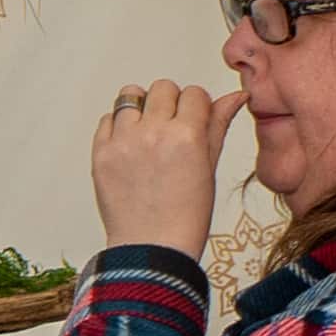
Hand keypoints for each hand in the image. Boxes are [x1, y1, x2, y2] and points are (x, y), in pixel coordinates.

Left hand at [88, 78, 236, 255]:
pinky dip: (117, 126)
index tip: (195, 122)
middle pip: (162, 88)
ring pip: (130, 95)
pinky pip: (106, 120)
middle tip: (172, 129)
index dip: (197, 106)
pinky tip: (129, 147)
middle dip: (171, 103)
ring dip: (141, 108)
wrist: (152, 247)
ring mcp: (123, 142)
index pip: (194, 93)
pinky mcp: (100, 154)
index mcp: (187, 136)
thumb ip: (218, 125)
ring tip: (147, 133)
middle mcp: (153, 133)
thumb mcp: (210, 166)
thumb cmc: (187, 215)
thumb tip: (235, 96)